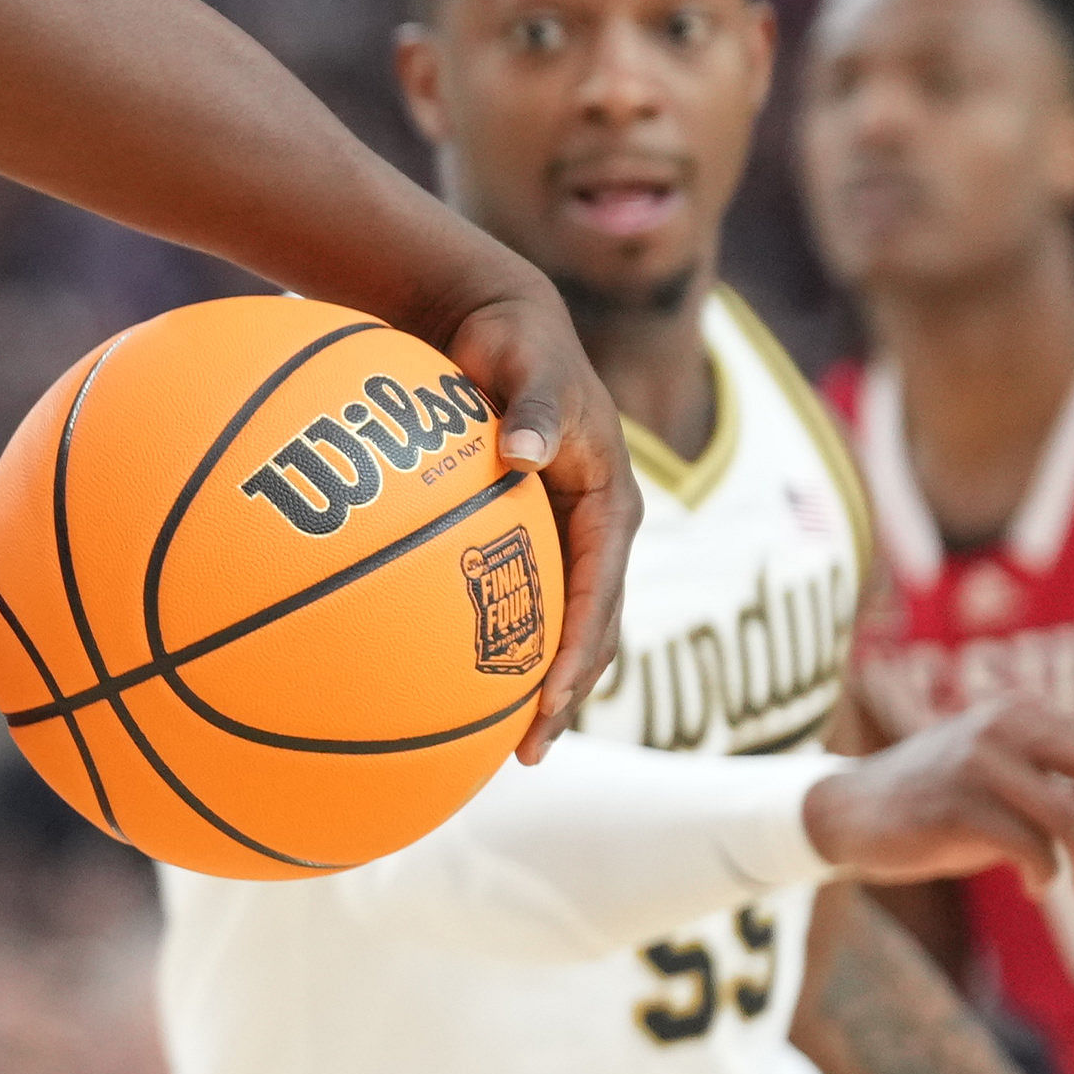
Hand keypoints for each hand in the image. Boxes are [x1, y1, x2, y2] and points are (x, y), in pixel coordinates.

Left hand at [424, 272, 627, 755]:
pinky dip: (509, 642)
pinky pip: (530, 598)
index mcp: (612, 503)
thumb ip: (535, 407)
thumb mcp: (530, 365)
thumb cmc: (516, 342)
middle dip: (565, 695)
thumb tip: (526, 452)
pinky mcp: (539, 531)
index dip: (579, 655)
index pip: (601, 595)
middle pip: (594, 630)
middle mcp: (601, 529)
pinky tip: (461, 681)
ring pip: (566, 626)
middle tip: (525, 754)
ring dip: (543, 684)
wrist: (501, 319)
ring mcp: (572, 534)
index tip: (545, 704)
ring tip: (504, 744)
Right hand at [805, 698, 1073, 890]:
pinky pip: (1033, 848)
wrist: (851, 812)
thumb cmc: (942, 802)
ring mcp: (973, 764)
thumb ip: (1059, 784)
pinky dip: (1046, 876)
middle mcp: (998, 726)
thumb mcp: (1004, 779)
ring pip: (1073, 818)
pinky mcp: (954, 807)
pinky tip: (1035, 886)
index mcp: (1015, 713)